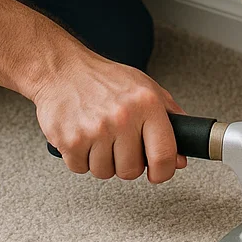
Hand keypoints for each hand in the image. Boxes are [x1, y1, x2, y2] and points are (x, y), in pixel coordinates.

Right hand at [33, 44, 187, 183]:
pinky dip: (80, 158)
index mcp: (146, 104)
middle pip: (131, 170)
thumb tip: (181, 155)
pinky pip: (80, 168)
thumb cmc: (102, 78)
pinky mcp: (70, 139)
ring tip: (98, 136)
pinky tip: (82, 136)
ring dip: (101, 160)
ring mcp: (95, 129)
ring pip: (105, 172)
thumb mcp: (145, 87)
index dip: (163, 172)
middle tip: (118, 144)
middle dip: (126, 163)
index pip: (164, 155)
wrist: (61, 69)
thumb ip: (169, 119)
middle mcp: (122, 117)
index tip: (158, 172)